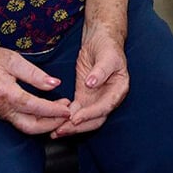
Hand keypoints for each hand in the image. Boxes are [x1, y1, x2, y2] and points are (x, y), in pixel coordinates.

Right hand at [0, 43, 71, 134]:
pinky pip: (21, 122)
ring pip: (26, 127)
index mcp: (6, 94)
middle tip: (68, 113)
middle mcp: (2, 108)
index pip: (34, 107)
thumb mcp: (14, 60)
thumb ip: (34, 74)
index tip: (67, 109)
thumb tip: (54, 83)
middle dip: (52, 124)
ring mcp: (0, 113)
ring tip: (61, 111)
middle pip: (30, 127)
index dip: (53, 110)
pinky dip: (37, 121)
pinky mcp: (1, 113)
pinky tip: (47, 112)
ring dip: (46, 123)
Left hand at [51, 22, 129, 136]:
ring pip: (84, 119)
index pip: (105, 107)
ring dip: (70, 126)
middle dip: (78, 127)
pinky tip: (55, 121)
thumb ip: (101, 71)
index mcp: (118, 90)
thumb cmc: (108, 46)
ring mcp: (95, 99)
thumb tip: (92, 84)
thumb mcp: (108, 56)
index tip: (76, 118)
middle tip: (61, 129)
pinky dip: (65, 118)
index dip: (90, 114)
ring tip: (54, 132)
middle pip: (94, 119)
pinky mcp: (83, 97)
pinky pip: (75, 111)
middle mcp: (108, 98)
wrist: (100, 40)